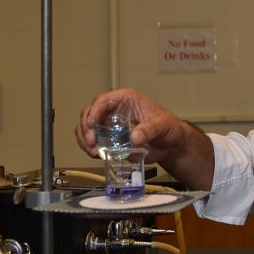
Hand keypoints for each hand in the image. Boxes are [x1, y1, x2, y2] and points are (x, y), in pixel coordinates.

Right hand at [75, 88, 214, 189]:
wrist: (169, 144)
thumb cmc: (167, 127)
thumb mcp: (162, 125)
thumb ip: (150, 130)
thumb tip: (135, 137)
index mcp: (125, 99)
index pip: (102, 100)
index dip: (94, 111)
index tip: (91, 125)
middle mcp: (114, 110)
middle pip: (89, 113)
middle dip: (86, 127)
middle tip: (91, 142)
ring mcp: (109, 124)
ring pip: (86, 126)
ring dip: (84, 138)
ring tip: (92, 151)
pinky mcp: (108, 138)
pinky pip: (91, 140)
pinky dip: (88, 147)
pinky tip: (95, 154)